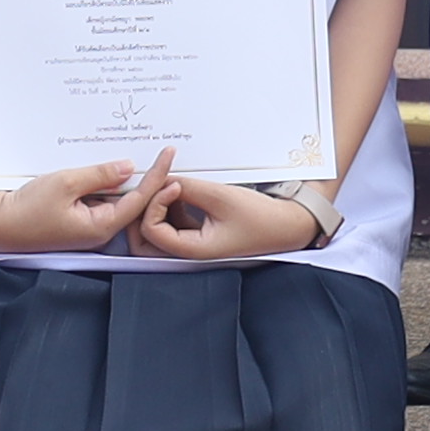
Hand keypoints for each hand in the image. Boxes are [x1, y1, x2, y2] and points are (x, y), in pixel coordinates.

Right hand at [0, 149, 172, 258]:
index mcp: (101, 226)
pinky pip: (99, 200)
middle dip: (145, 177)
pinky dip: (105, 184)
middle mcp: (99, 230)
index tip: (169, 153)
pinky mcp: (76, 221)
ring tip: (136, 153)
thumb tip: (128, 167)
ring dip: (123, 179)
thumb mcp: (65, 183)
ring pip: (115, 200)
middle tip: (159, 150)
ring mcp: (87, 227)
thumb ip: (100, 175)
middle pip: (132, 202)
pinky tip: (107, 167)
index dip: (157, 175)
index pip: (140, 199)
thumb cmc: (26, 209)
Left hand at [131, 172, 334, 262]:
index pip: (152, 231)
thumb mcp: (221, 197)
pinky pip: (171, 221)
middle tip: (157, 185)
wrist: (286, 225)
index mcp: (193, 250)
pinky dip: (170, 205)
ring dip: (157, 206)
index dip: (154, 203)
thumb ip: (188, 188)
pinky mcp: (196, 233)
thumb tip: (162, 178)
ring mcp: (191, 243)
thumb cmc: (260, 217)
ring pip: (155, 230)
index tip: (174, 183)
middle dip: (143, 211)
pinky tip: (184, 189)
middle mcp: (187, 252)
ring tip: (175, 184)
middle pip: (143, 240)